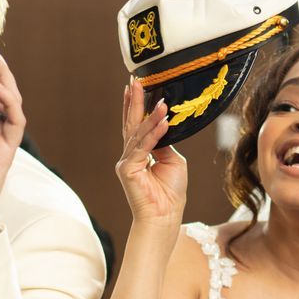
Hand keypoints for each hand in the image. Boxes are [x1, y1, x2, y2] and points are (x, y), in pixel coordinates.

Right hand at [117, 81, 186, 226]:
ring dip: (150, 116)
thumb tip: (162, 126)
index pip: (136, 125)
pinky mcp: (127, 170)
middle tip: (136, 81)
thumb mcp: (172, 160)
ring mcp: (126, 162)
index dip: (135, 106)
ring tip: (161, 101)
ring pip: (138, 133)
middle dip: (134, 101)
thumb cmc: (170, 193)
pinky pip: (143, 147)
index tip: (135, 86)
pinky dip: (154, 133)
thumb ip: (164, 143)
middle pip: (131, 124)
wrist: (165, 217)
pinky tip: (163, 121)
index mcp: (139, 153)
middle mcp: (129, 156)